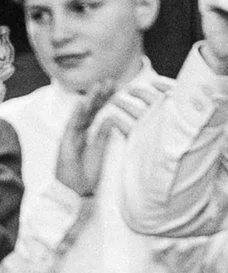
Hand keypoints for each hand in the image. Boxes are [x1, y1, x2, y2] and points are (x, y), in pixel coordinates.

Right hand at [56, 77, 168, 198]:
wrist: (73, 192)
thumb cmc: (87, 174)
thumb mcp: (100, 153)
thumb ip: (104, 136)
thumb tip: (112, 118)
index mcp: (88, 134)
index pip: (98, 113)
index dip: (106, 100)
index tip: (117, 87)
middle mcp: (79, 133)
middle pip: (90, 111)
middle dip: (99, 96)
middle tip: (110, 80)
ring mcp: (71, 137)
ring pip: (81, 115)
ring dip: (89, 100)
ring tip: (97, 86)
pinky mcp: (65, 144)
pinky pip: (71, 128)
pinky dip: (76, 115)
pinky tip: (81, 104)